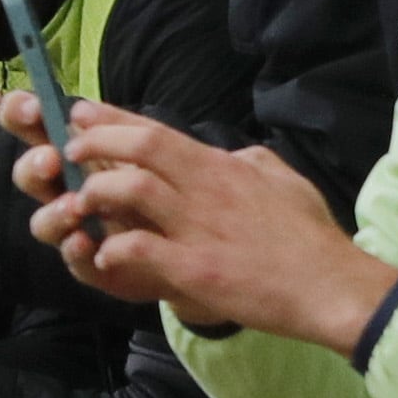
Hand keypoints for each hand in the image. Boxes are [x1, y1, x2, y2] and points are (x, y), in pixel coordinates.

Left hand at [17, 111, 397, 352]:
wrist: (331, 286)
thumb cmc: (309, 237)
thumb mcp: (283, 181)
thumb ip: (249, 162)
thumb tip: (229, 154)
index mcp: (223, 167)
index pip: (158, 131)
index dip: (114, 119)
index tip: (81, 111)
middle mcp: (207, 190)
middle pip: (141, 148)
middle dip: (95, 143)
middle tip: (67, 149)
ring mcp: (200, 229)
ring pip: (133, 190)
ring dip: (99, 192)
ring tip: (79, 202)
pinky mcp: (198, 270)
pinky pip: (142, 249)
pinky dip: (115, 249)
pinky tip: (104, 255)